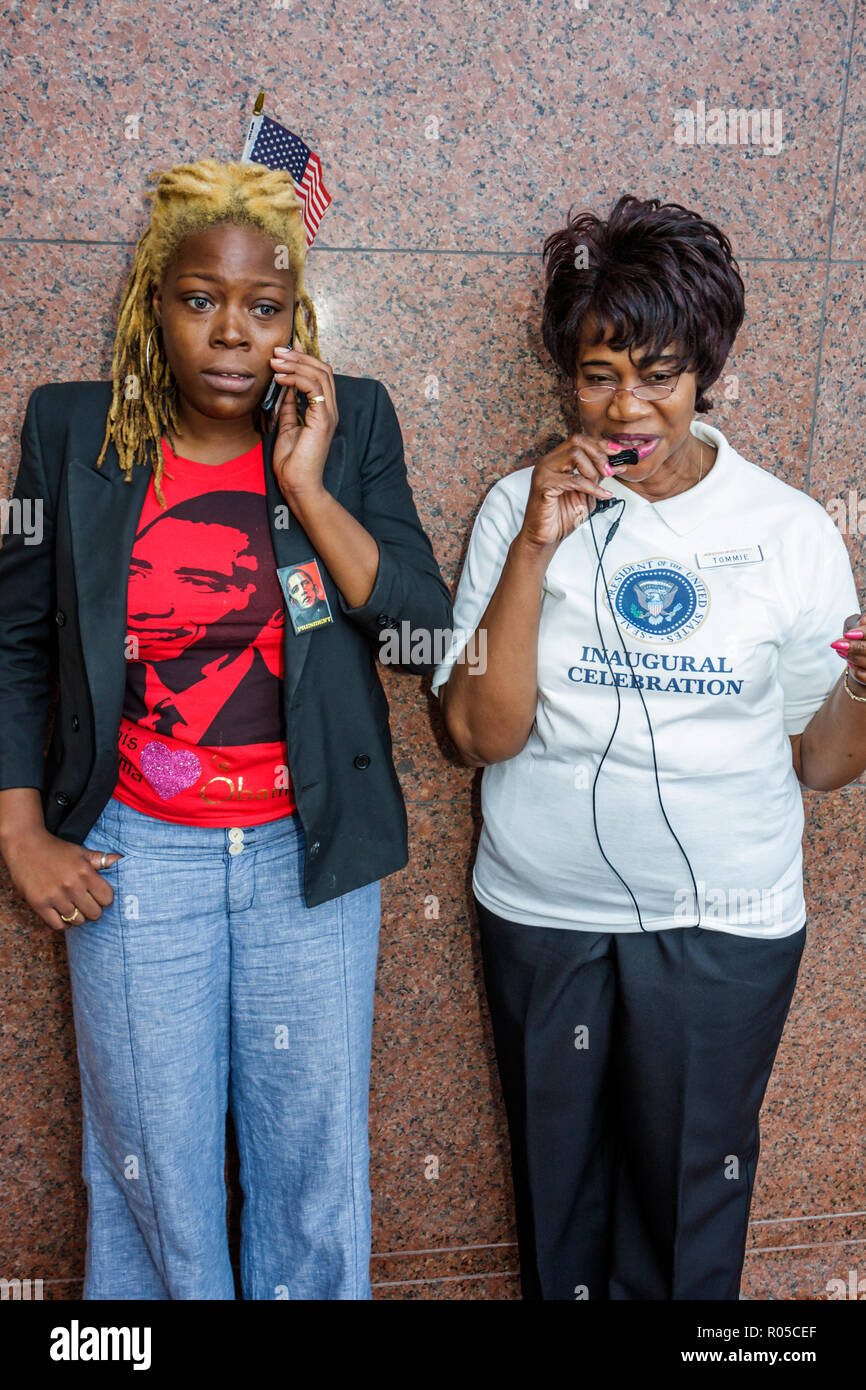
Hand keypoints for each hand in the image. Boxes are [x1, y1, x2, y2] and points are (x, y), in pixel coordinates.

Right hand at [1, 827, 122, 931]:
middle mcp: (71, 885)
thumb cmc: (56, 850)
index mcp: (84, 872)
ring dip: (77, 917)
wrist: (25, 846)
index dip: (104, 899)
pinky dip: (62, 923)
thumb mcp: (81, 852)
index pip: (107, 899)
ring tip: (73, 907)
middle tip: (86, 904)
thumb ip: (102, 859)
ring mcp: (54, 896)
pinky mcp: (39, 904)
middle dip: (93, 910)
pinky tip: (62, 913)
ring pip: (77, 921)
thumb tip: (122, 860)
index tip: (97, 895)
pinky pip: (58, 925)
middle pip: (94, 913)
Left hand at [269, 347, 338, 500]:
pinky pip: (314, 388)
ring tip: (275, 362)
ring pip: (320, 374)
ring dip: (295, 364)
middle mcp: (330, 409)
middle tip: (277, 352)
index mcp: (323, 410)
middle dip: (299, 356)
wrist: (297, 483)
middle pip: (322, 369)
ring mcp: (328, 413)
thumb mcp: (286, 426)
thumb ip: (288, 406)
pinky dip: (296, 378)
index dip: (303, 359)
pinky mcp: (323, 419)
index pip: (320, 374)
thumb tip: (283, 387)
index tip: (282, 352)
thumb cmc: (292, 461)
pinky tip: (279, 378)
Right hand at [519, 432, 630, 549]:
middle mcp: (549, 462)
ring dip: (593, 469)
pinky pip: (574, 480)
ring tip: (600, 484)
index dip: (602, 444)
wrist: (546, 537)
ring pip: (575, 454)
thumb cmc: (561, 516)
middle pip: (577, 441)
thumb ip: (598, 478)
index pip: (580, 441)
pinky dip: (592, 487)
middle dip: (598, 453)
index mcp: (557, 460)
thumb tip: (617, 465)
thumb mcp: (586, 493)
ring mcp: (544, 472)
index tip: (619, 453)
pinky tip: (601, 495)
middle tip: (609, 470)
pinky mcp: (544, 485)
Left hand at [831, 612, 865, 686]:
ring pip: (865, 662)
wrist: (864, 664)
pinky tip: (851, 664)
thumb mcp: (862, 630)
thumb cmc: (863, 644)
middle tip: (836, 644)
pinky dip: (854, 670)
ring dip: (850, 656)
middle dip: (852, 646)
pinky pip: (862, 675)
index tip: (848, 634)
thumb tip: (864, 620)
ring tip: (840, 651)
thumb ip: (863, 625)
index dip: (863, 632)